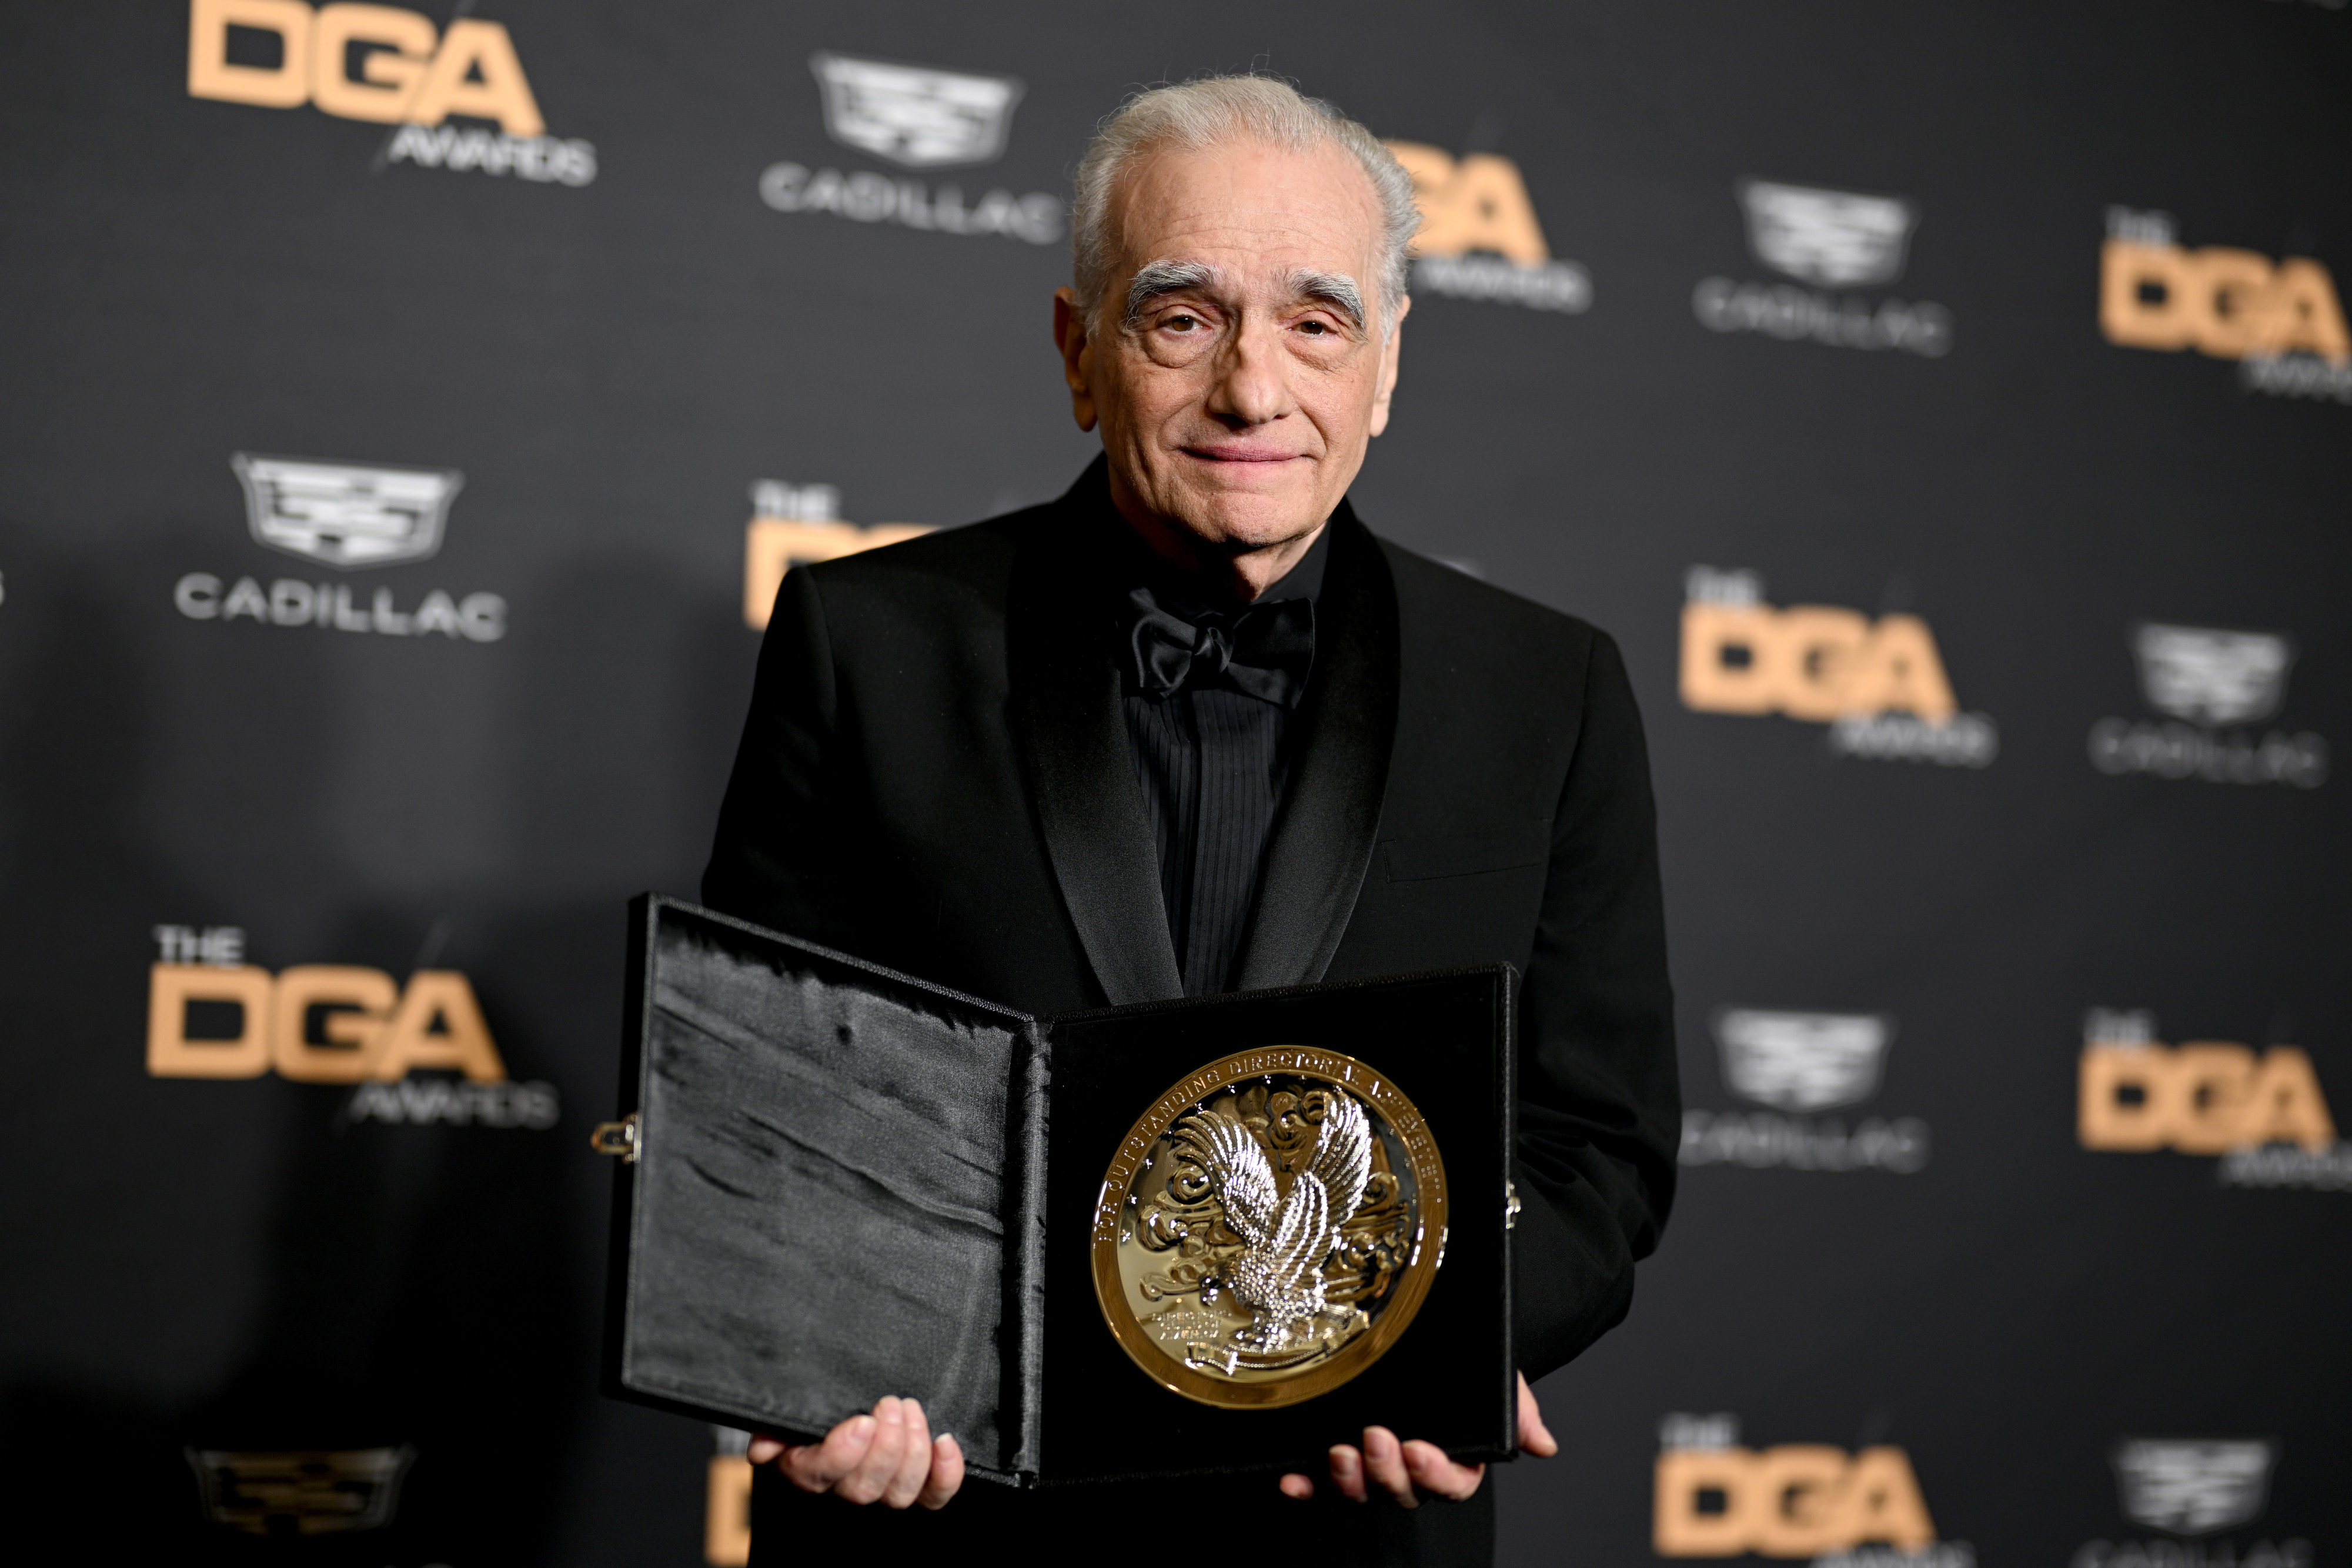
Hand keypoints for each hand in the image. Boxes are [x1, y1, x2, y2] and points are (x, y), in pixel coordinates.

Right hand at [746, 1395, 963, 1509]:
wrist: (851, 1400)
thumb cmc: (814, 1402)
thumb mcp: (788, 1409)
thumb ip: (773, 1423)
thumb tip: (763, 1446)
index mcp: (805, 1467)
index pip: (818, 1475)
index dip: (842, 1454)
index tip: (862, 1421)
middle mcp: (842, 1487)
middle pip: (863, 1490)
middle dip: (885, 1446)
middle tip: (892, 1403)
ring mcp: (881, 1489)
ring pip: (899, 1495)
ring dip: (912, 1452)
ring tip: (912, 1410)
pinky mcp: (914, 1486)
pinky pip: (932, 1496)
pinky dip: (945, 1474)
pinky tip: (945, 1443)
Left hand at [1277, 1372, 1556, 1506]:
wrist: (1430, 1336)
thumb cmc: (1464, 1363)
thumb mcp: (1496, 1377)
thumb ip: (1517, 1410)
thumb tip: (1542, 1444)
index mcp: (1455, 1458)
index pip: (1451, 1482)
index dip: (1434, 1474)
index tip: (1418, 1450)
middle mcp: (1412, 1469)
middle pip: (1403, 1492)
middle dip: (1387, 1473)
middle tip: (1375, 1438)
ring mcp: (1372, 1465)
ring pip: (1363, 1491)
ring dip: (1349, 1481)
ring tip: (1338, 1453)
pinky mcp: (1335, 1459)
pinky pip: (1319, 1483)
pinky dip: (1306, 1486)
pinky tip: (1292, 1481)